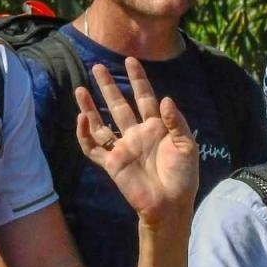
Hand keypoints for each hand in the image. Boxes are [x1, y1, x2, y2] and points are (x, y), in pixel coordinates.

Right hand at [75, 59, 198, 229]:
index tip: (131, 61)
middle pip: (119, 104)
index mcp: (156, 127)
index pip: (144, 97)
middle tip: (97, 66)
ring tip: (80, 89)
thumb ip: (176, 122)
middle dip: (108, 86)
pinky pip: (93, 147)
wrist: (171, 205)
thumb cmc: (183, 176)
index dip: (138, 79)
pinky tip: (81, 119)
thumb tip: (165, 98)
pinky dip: (85, 135)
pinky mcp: (112, 163)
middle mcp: (136, 133)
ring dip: (90, 107)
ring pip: (101, 123)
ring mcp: (123, 147)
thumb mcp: (187, 145)